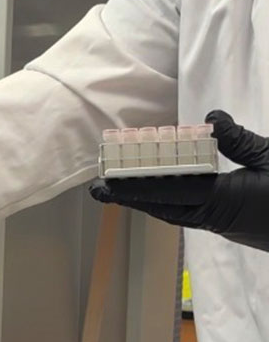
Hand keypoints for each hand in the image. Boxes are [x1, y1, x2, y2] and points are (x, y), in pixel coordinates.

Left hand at [90, 111, 268, 251]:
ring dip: (148, 200)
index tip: (105, 185)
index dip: (134, 187)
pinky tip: (163, 192)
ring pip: (176, 212)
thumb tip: (210, 117)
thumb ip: (241, 142)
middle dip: (131, 198)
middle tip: (99, 189)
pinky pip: (192, 213)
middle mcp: (217, 217)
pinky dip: (172, 202)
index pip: (168, 192)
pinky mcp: (232, 223)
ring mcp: (224, 224)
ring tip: (122, 189)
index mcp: (225, 201)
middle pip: (163, 206)